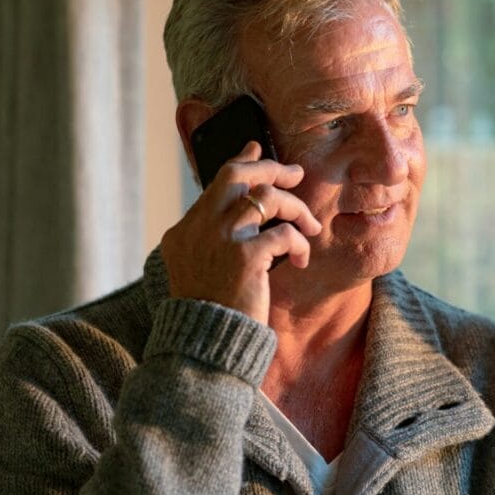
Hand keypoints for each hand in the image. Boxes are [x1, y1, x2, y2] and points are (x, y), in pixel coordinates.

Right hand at [160, 141, 321, 323]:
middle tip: (296, 175)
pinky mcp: (243, 256)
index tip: (259, 149)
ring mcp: (219, 239)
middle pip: (238, 175)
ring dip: (296, 209)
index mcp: (184, 231)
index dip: (241, 161)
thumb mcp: (202, 270)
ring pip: (267, 197)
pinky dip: (298, 242)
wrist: (207, 345)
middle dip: (271, 168)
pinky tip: (301, 259)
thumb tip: (248, 206)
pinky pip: (283, 233)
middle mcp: (197, 228)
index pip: (216, 182)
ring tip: (310, 227)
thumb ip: (215, 238)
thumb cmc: (213, 312)